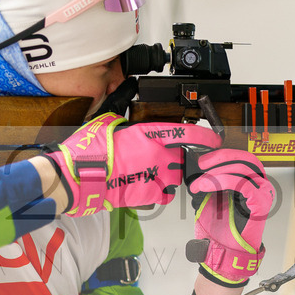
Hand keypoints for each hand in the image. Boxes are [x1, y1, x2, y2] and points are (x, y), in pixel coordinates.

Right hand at [46, 114, 220, 215]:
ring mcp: (157, 176)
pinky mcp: (150, 195)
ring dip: (168, 176)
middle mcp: (158, 155)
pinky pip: (166, 195)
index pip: (188, 134)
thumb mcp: (107, 120)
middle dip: (175, 159)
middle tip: (158, 160)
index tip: (213, 140)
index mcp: (149, 134)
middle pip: (182, 157)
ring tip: (148, 174)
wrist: (81, 178)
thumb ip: (123, 111)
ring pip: (176, 177)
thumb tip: (127, 99)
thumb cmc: (90, 151)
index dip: (205, 138)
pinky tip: (147, 187)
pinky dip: (161, 192)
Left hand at [187, 149, 273, 285]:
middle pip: (246, 160)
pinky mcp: (259, 204)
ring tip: (200, 183)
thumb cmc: (222, 231)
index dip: (224, 155)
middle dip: (222, 158)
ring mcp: (262, 195)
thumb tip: (201, 169)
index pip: (243, 159)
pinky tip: (207, 187)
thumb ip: (213, 184)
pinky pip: (243, 184)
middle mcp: (260, 187)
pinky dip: (223, 181)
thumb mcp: (213, 200)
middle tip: (203, 164)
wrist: (226, 254)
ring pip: (243, 170)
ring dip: (217, 173)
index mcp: (251, 184)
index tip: (205, 159)